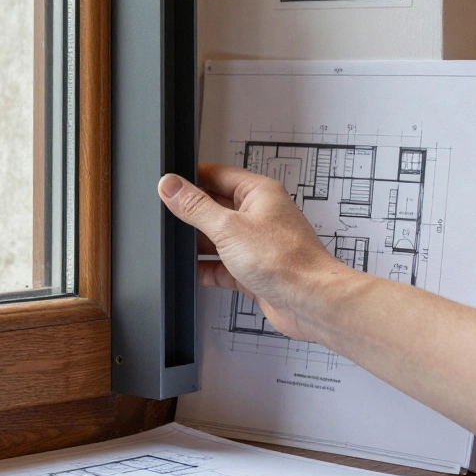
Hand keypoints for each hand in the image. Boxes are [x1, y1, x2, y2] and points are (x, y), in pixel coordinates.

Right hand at [157, 162, 348, 340]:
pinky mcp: (253, 270)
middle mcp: (259, 215)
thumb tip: (170, 185)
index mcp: (258, 193)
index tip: (166, 184)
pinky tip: (192, 272)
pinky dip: (206, 268)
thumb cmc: (286, 261)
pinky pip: (222, 265)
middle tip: (168, 217)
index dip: (191, 178)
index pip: (217, 174)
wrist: (309, 302)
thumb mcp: (228, 227)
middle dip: (192, 214)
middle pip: (215, 206)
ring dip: (198, 244)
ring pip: (217, 237)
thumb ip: (195, 206)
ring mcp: (256, 243)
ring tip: (176, 247)